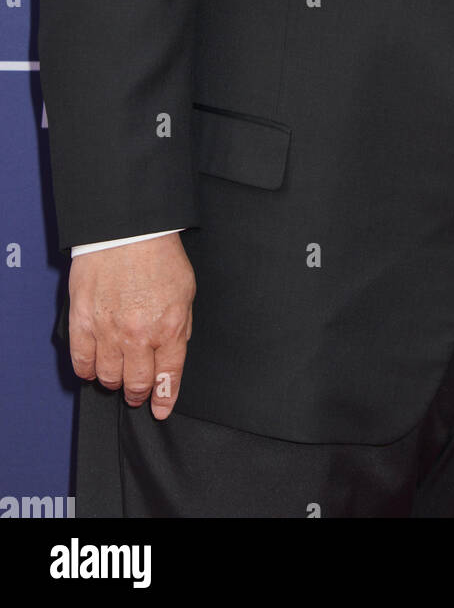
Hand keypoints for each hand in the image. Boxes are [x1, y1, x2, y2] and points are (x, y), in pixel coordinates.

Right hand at [68, 233, 195, 418]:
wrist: (127, 230)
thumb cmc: (158, 256)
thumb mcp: (186, 292)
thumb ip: (180, 327)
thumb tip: (173, 353)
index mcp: (169, 327)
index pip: (167, 376)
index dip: (163, 398)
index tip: (159, 408)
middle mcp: (138, 335)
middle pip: (136, 382)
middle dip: (138, 393)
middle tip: (137, 393)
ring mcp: (108, 330)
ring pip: (108, 376)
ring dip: (113, 381)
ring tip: (116, 377)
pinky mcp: (82, 321)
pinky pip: (81, 360)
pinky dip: (87, 370)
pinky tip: (92, 368)